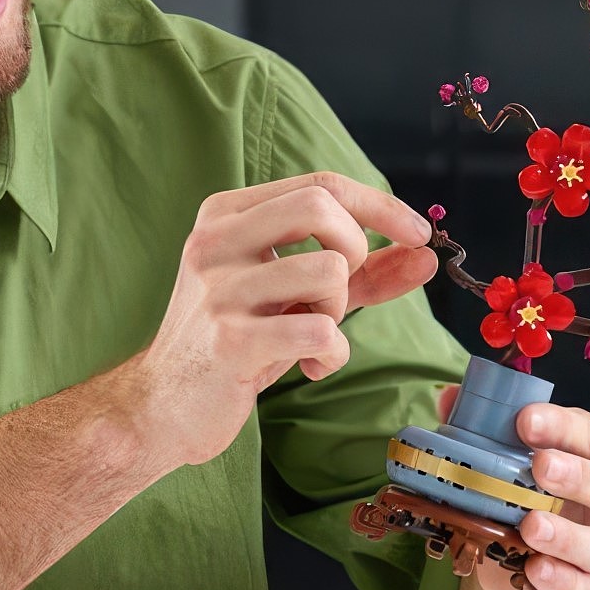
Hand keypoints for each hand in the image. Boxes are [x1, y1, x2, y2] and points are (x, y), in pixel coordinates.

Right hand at [133, 172, 436, 467]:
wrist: (164, 405)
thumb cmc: (237, 341)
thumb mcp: (295, 294)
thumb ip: (359, 271)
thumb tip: (425, 254)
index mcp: (225, 214)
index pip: (319, 184)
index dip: (380, 204)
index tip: (418, 233)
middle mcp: (215, 240)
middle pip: (321, 207)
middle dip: (354, 249)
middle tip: (339, 292)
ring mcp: (218, 288)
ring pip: (328, 271)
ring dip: (338, 310)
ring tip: (311, 333)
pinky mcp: (229, 338)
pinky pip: (320, 330)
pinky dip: (332, 353)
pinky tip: (308, 365)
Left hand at [474, 401, 589, 589]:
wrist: (528, 554)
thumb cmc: (536, 486)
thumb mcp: (518, 452)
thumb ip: (489, 425)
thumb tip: (449, 397)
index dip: (567, 427)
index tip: (526, 420)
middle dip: (581, 476)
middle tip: (541, 466)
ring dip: (570, 536)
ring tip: (531, 525)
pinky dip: (562, 580)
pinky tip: (535, 569)